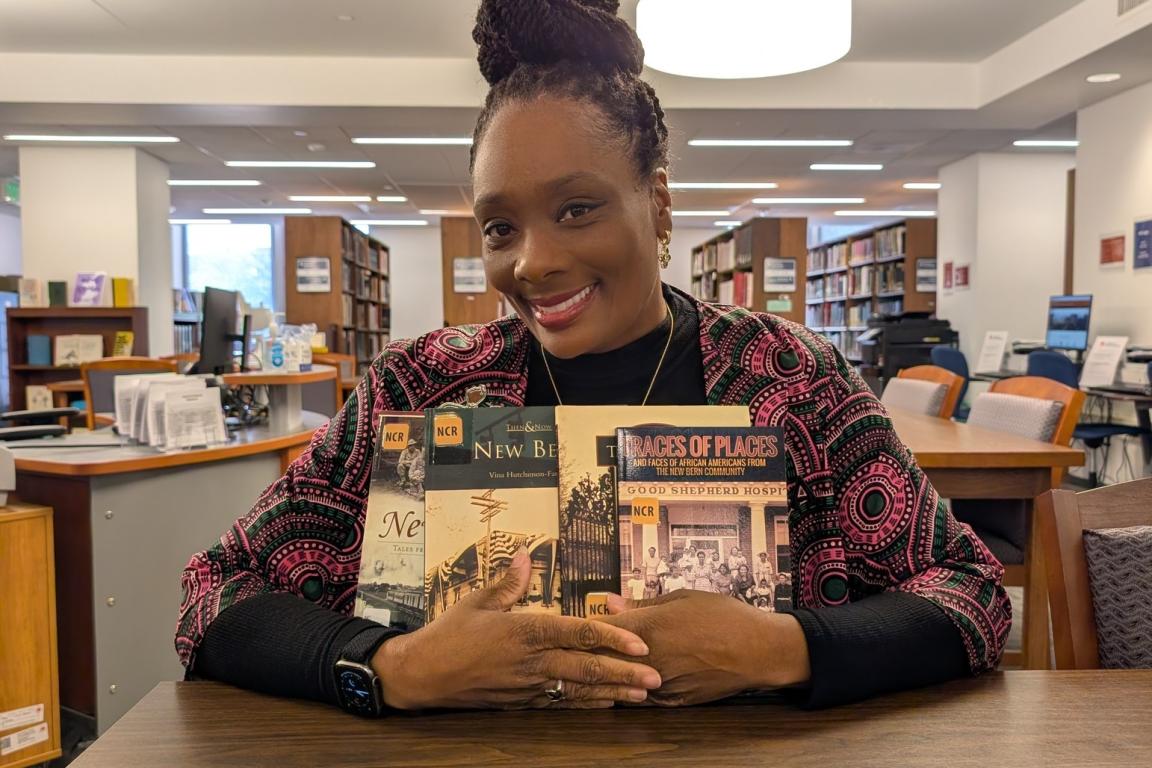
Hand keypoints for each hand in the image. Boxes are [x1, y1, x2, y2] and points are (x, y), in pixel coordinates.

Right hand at [372, 549, 661, 709]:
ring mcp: (528, 685)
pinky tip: (608, 703)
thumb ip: (508, 582)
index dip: (611, 638)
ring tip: (644, 695)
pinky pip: (561, 703)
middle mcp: (531, 661)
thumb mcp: (477, 602)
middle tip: (657, 677)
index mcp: (524, 631)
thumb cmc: (449, 635)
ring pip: (578, 689)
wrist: (422, 676)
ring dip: (613, 692)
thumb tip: (527, 555)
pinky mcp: (522, 702)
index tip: (639, 643)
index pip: (577, 634)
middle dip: (625, 673)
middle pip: (586, 667)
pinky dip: (587, 703)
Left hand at [599, 590, 810, 706]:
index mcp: (647, 627)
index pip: (597, 630)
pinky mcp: (671, 701)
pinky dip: (630, 688)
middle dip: (592, 650)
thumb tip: (610, 601)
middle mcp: (648, 658)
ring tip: (606, 662)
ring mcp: (658, 683)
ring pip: (618, 682)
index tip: (582, 622)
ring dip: (609, 672)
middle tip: (586, 644)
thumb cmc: (724, 617)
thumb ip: (641, 605)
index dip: (586, 626)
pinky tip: (631, 678)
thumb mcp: (681, 598)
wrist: (759, 650)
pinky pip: (639, 697)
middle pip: (601, 659)